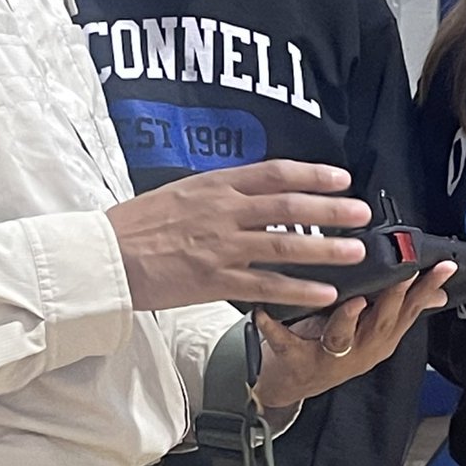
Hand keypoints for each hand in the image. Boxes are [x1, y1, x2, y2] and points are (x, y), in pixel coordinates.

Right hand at [106, 160, 370, 311]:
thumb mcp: (180, 193)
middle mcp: (224, 211)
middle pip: (289, 206)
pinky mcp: (214, 280)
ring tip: (355, 252)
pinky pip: (266, 286)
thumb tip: (252, 192)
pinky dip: (298, 289)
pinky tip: (324, 292)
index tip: (340, 176)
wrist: (104, 255)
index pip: (274, 172)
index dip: (312, 173)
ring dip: (325, 249)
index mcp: (216, 185)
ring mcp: (222, 246)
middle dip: (330, 209)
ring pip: (284, 245)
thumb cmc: (136, 224)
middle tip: (361, 212)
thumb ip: (218, 193)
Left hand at [252, 261, 455, 408]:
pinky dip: (273, 327)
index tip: (442, 266)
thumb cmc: (331, 347)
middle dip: (395, 298)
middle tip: (404, 274)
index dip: (428, 289)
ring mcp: (329, 358)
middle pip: (382, 323)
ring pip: (342, 336)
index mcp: (379, 338)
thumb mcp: (372, 333)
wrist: (291, 384)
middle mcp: (360, 350)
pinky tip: (263, 312)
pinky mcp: (295, 360)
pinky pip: (285, 342)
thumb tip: (439, 294)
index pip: (411, 311)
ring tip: (354, 300)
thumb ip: (401, 312)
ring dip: (348, 318)